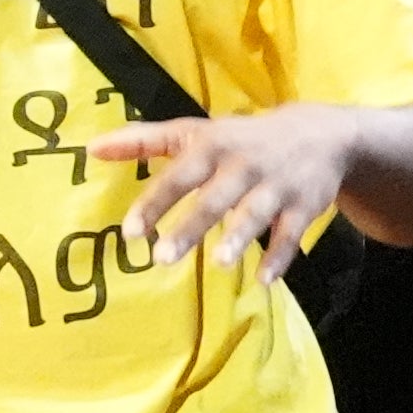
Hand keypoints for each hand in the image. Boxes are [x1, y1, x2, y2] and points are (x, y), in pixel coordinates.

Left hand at [91, 105, 362, 280]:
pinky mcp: (304, 206)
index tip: (132, 231)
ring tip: (218, 263)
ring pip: (255, 214)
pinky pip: (291, 235)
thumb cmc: (241, 139)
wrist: (320, 134)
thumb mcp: (196, 132)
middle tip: (162, 258)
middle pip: (214, 198)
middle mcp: (244, 165)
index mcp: (213, 146)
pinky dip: (280, 258)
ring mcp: (276, 186)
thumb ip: (144, 142)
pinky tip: (263, 281)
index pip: (180, 174)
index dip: (156, 201)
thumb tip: (92, 149)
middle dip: (191, 226)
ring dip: (239, 237)